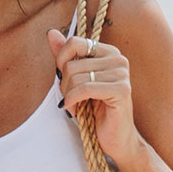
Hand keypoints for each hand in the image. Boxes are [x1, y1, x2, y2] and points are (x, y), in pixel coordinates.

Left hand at [48, 29, 149, 167]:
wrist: (115, 139)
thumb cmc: (95, 110)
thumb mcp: (76, 81)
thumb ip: (65, 57)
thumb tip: (50, 32)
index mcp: (108, 52)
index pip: (74, 42)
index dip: (61, 60)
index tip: (62, 78)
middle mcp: (118, 58)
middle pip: (72, 63)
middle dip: (64, 85)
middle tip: (70, 99)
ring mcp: (122, 73)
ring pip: (76, 77)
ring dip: (68, 96)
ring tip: (74, 106)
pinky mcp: (122, 90)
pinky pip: (84, 89)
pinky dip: (73, 101)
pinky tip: (74, 110)